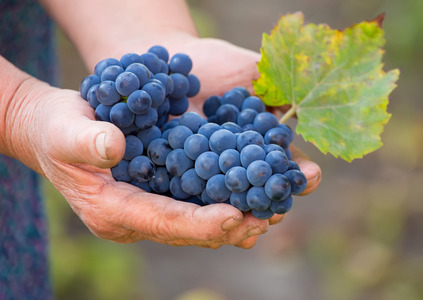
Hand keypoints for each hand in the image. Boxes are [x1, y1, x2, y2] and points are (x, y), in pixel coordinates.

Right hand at [6, 77, 270, 248]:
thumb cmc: (57, 129)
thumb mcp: (65, 130)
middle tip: (270, 217)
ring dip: (235, 216)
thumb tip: (115, 146)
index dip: (198, 223)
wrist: (57, 130)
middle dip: (229, 225)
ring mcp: (150, 207)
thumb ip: (85, 141)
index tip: (235, 217)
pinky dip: (225, 197)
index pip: (161, 221)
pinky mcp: (160, 192)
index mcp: (112, 210)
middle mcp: (136, 217)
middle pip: (187, 228)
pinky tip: (253, 189)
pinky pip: (196, 201)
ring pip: (197, 219)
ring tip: (273, 208)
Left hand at [159, 37, 321, 226]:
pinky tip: (210, 223)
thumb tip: (301, 106)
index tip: (309, 177)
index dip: (298, 172)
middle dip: (272, 201)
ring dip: (241, 214)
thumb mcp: (250, 67)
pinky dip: (203, 209)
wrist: (169, 63)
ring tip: (249, 226)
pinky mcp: (181, 172)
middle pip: (261, 188)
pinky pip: (193, 193)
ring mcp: (211, 169)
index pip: (285, 162)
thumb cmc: (215, 62)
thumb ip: (276, 85)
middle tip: (278, 211)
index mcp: (263, 140)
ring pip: (230, 198)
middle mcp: (241, 160)